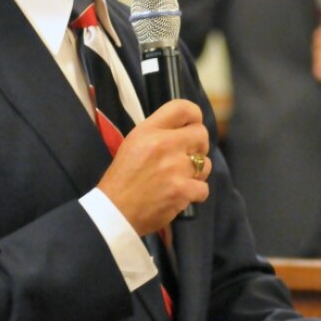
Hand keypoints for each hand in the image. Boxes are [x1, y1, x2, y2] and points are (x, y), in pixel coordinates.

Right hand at [97, 99, 210, 235]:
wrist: (114, 211)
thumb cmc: (122, 178)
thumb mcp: (133, 144)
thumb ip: (158, 133)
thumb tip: (185, 130)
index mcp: (148, 131)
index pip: (182, 108)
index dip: (194, 116)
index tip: (192, 126)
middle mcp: (164, 144)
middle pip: (201, 134)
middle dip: (198, 147)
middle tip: (186, 158)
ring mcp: (175, 168)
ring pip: (206, 163)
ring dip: (197, 172)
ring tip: (180, 179)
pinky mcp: (182, 190)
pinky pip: (203, 188)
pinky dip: (194, 194)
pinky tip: (179, 195)